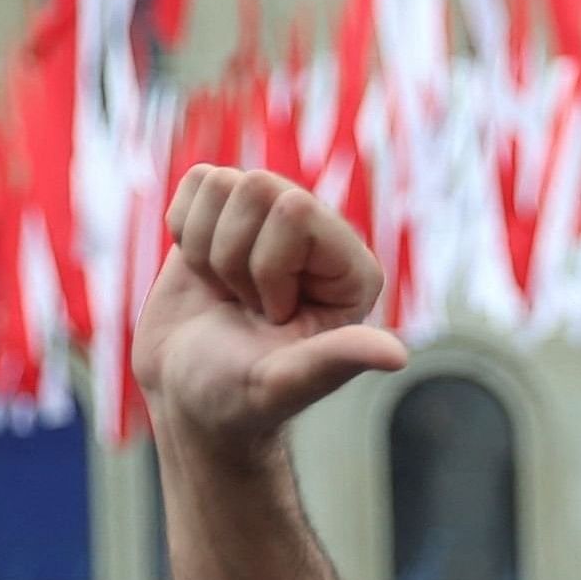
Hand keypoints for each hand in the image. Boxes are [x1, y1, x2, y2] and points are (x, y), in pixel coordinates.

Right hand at [133, 167, 407, 450]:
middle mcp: (322, 236)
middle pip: (255, 186)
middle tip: (248, 306)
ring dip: (205, 249)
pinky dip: (184, 231)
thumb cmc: (241, 397)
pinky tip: (206, 274)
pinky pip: (197, 182)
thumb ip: (338, 358)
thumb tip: (396, 357)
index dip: (265, 267)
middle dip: (232, 257)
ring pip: (220, 182)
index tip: (273, 317)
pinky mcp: (229, 215)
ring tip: (229, 294)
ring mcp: (274, 221)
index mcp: (354, 270)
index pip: (293, 208)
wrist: (189, 395)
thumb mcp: (287, 383)